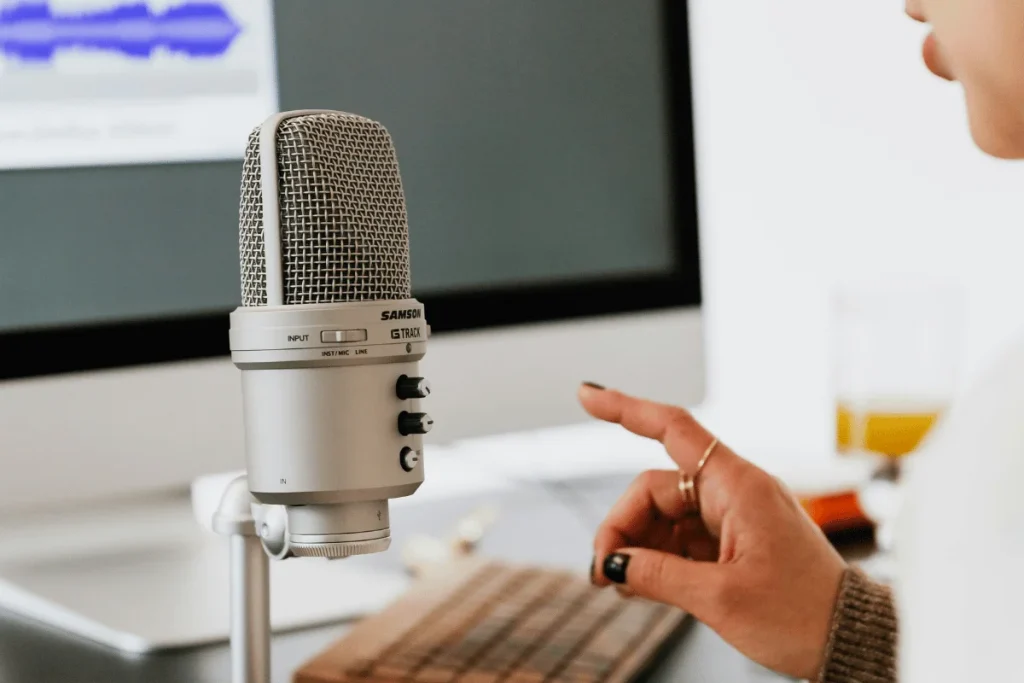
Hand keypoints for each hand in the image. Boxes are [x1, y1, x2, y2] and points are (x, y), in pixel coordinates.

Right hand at [579, 384, 846, 680]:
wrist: (848, 643)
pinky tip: (645, 585)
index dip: (626, 409)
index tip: (588, 396)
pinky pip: (683, 538)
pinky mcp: (736, 543)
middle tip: (604, 574)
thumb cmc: (804, 616)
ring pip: (665, 516)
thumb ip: (657, 576)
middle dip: (623, 527)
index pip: (673, 430)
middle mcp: (736, 493)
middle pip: (656, 489)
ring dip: (638, 547)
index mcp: (739, 488)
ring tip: (623, 587)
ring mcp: (736, 518)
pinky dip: (659, 559)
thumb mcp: (720, 599)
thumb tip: (612, 564)